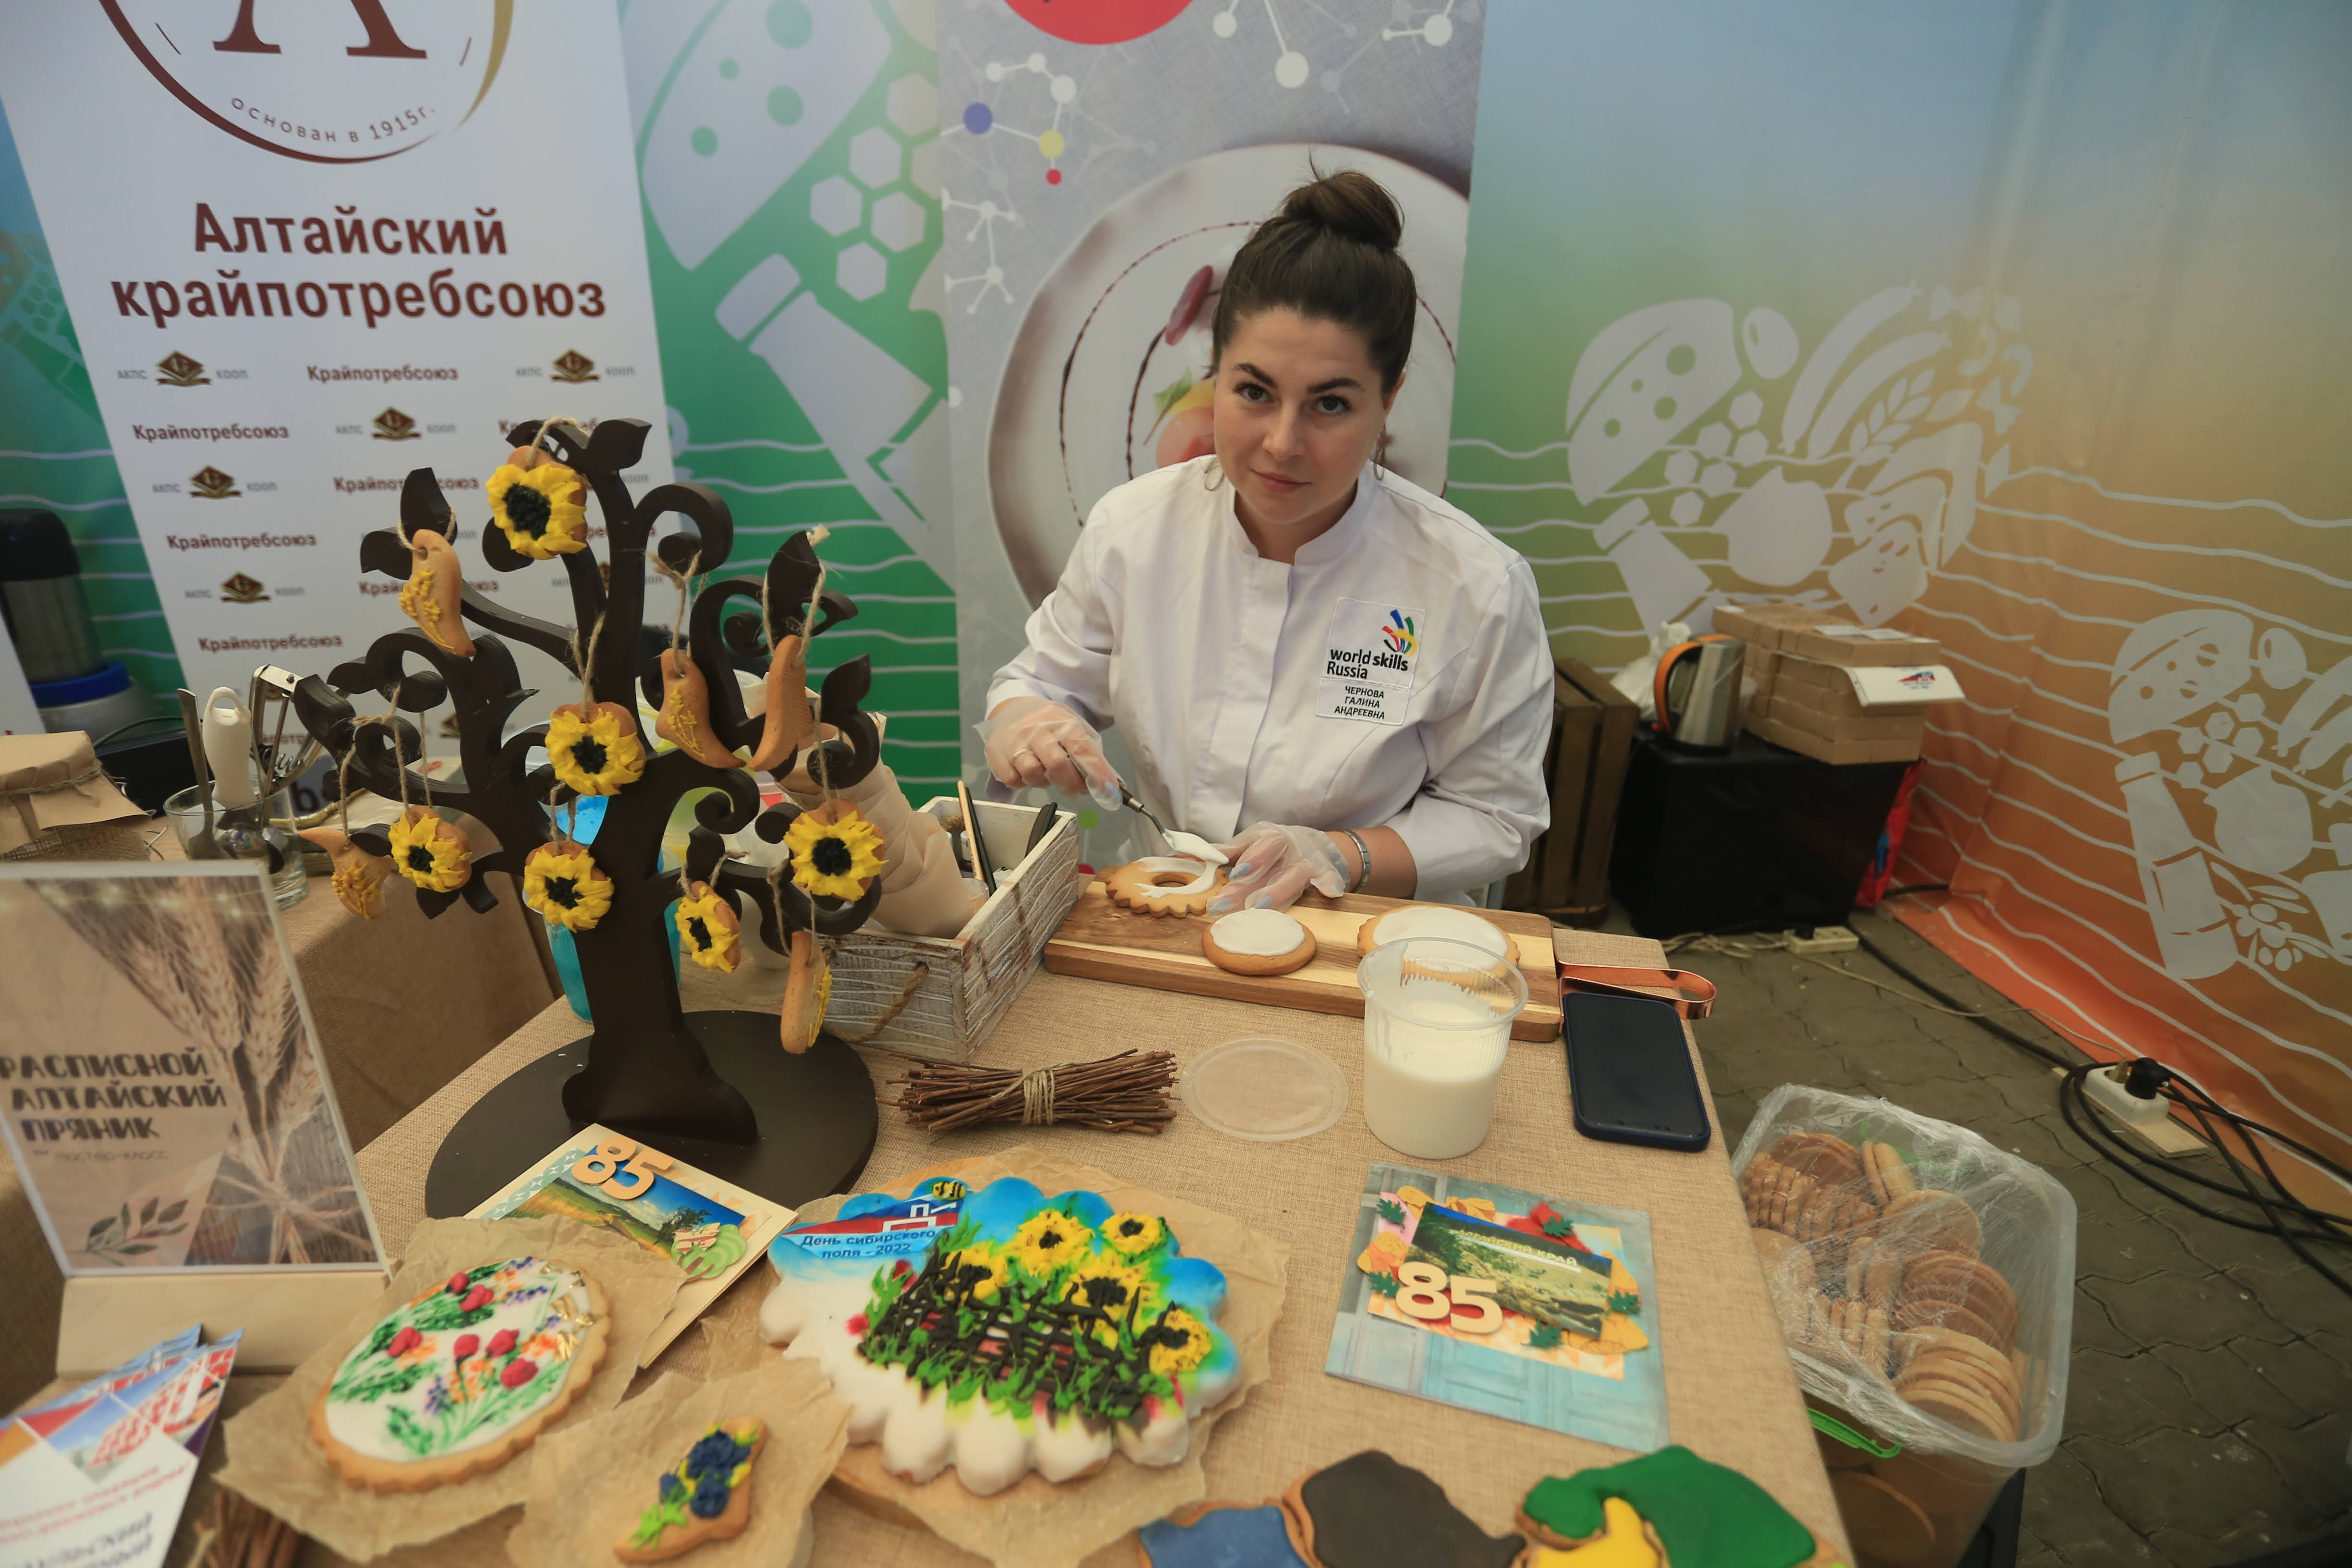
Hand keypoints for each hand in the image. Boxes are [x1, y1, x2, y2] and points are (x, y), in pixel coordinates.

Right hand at [976, 697, 1121, 809]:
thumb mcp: (1071, 727)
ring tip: (1046, 774)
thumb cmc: (1049, 725)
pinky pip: (1013, 779)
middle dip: (1072, 784)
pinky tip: (1026, 772)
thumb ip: (1088, 752)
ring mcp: (1014, 739)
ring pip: (1032, 773)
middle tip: (1077, 789)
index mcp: (1060, 719)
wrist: (1012, 708)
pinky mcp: (996, 752)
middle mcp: (1035, 727)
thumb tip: (1108, 786)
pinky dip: (1022, 782)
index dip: (1096, 772)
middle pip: (1057, 764)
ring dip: (1044, 782)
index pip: (1081, 748)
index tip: (1108, 791)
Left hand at [1208, 822, 1352, 913]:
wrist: (1311, 843)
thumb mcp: (1252, 840)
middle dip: (1248, 887)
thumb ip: (1230, 850)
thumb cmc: (1273, 845)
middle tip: (1224, 903)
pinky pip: (1330, 878)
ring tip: (1257, 906)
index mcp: (1270, 838)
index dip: (1249, 859)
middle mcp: (1290, 848)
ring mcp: (1308, 862)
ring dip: (1277, 892)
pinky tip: (1331, 892)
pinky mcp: (1325, 873)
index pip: (1259, 847)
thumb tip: (1199, 854)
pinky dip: (1331, 883)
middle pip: (1270, 867)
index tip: (1234, 873)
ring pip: (1292, 878)